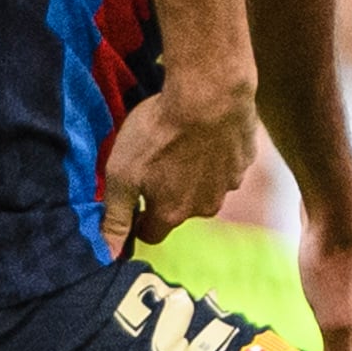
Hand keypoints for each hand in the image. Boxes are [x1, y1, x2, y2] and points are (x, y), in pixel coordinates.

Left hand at [97, 74, 256, 255]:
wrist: (209, 94)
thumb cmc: (159, 132)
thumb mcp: (121, 174)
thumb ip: (115, 216)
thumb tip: (107, 255)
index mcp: (172, 213)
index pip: (151, 233)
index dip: (138, 219)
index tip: (132, 199)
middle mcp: (205, 206)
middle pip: (181, 209)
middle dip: (168, 193)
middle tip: (156, 160)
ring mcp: (230, 182)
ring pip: (207, 186)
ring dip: (194, 172)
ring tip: (182, 141)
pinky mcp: (245, 158)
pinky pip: (227, 162)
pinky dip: (215, 153)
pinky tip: (205, 130)